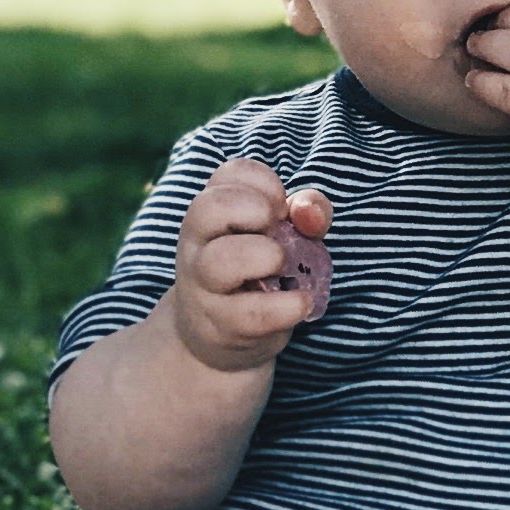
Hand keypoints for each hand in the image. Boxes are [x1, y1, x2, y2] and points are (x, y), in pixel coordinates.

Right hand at [166, 158, 331, 373]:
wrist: (214, 335)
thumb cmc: (254, 272)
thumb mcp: (279, 234)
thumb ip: (305, 212)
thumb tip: (313, 214)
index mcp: (209, 211)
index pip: (230, 174)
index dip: (266, 184)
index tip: (279, 208)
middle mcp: (196, 243)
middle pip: (210, 207)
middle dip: (256, 210)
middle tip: (276, 233)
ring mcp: (202, 285)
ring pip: (222, 260)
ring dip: (267, 257)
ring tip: (282, 267)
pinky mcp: (219, 325)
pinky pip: (252, 312)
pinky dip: (288, 306)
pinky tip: (300, 302)